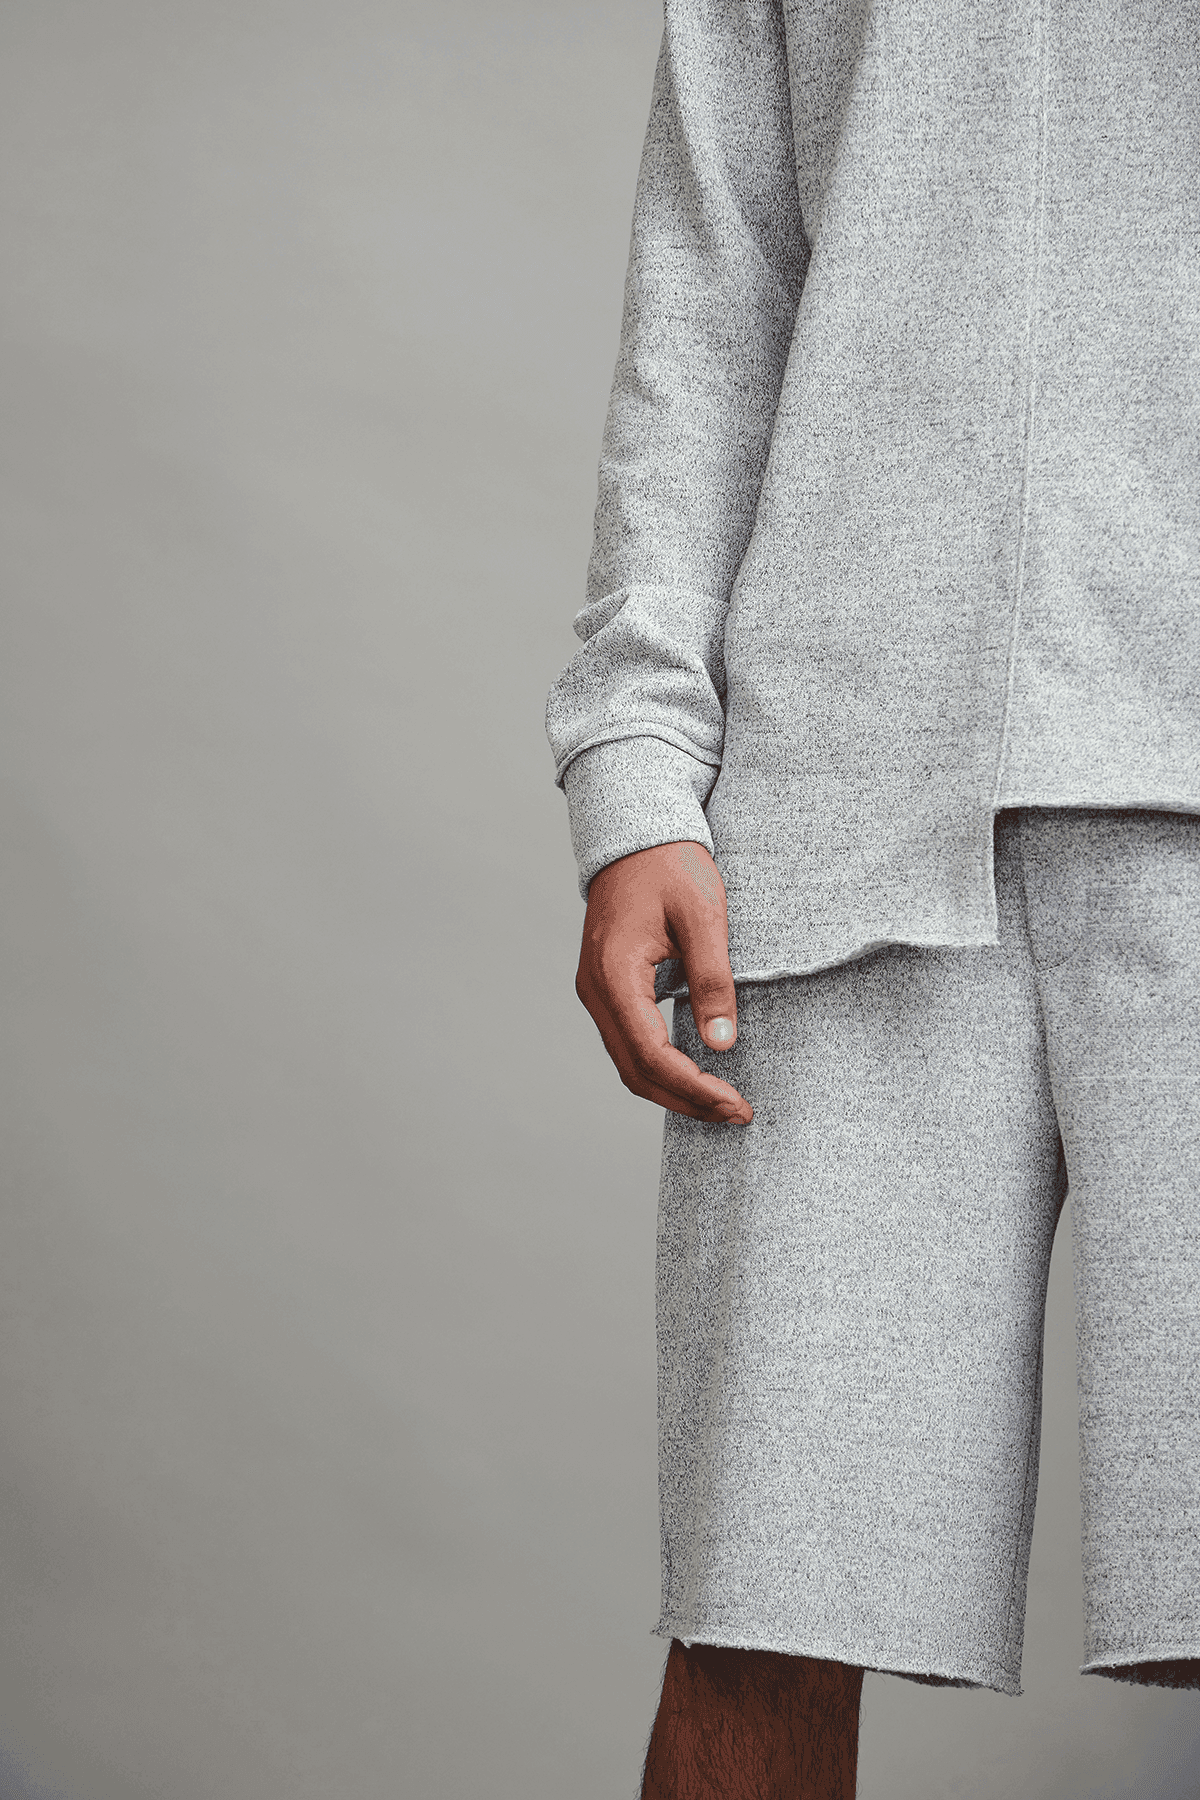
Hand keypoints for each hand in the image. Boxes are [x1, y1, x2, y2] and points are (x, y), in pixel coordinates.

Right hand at [574, 841, 752, 1124]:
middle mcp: (595, 991)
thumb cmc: (670, 866)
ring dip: (673, 1090)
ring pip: (628, 1064)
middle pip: (635, 1072)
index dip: (694, 1088)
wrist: (635, 836)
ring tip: (720, 1103)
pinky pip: (628, 1043)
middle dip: (686, 1100)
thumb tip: (722, 1041)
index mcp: (615, 975)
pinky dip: (660, 1068)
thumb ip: (712, 979)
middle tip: (735, 1114)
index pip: (651, 1055)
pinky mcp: (607, 990)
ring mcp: (596, 992)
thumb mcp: (703, 916)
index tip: (735, 1104)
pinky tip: (695, 1073)